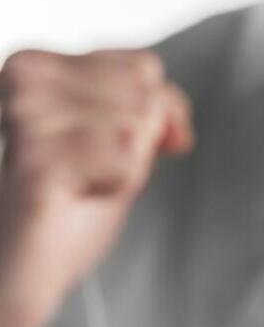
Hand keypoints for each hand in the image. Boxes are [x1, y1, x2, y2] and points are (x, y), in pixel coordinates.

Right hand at [0, 49, 194, 326]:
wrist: (26, 263)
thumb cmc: (72, 191)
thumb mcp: (122, 129)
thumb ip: (157, 105)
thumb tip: (176, 131)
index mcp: (37, 63)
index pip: (144, 67)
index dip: (148, 115)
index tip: (105, 141)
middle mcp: (25, 80)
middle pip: (146, 95)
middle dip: (138, 140)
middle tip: (92, 166)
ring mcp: (28, 119)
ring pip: (139, 125)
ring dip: (126, 164)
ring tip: (83, 180)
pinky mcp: (38, 164)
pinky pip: (126, 161)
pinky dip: (119, 186)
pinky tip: (79, 195)